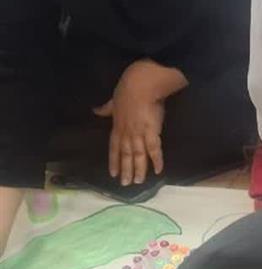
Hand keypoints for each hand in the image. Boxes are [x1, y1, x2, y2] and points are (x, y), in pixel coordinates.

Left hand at [94, 59, 183, 186]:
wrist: (140, 85)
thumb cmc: (127, 91)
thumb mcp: (113, 101)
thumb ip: (106, 108)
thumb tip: (95, 110)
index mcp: (117, 126)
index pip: (113, 147)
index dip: (113, 161)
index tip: (112, 173)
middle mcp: (127, 133)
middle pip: (125, 155)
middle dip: (125, 170)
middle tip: (126, 184)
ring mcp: (139, 134)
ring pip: (138, 155)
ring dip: (138, 169)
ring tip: (139, 182)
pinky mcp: (152, 132)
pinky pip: (154, 149)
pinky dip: (156, 160)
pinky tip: (158, 170)